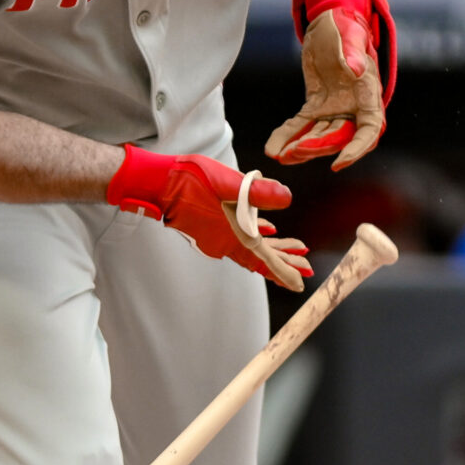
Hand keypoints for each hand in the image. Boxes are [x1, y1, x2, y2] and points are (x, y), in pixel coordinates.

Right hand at [107, 145, 313, 290]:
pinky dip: (257, 236)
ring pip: (252, 248)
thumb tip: (287, 198)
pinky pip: (240, 238)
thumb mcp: (228, 182)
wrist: (158, 183)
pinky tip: (267, 229)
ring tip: (295, 250)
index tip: (300, 283)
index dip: (284, 271)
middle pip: (261, 257)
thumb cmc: (190, 180)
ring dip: (274, 250)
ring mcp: (216, 238)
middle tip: (306, 266)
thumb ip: (259, 191)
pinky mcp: (210, 229)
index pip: (264, 259)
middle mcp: (225, 242)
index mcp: (233, 234)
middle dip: (285, 261)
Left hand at [271, 10, 387, 169]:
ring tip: (280, 155)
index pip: (368, 130)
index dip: (356, 149)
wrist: (329, 22)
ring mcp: (335, 109)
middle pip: (339, 137)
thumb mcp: (349, 35)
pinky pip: (302, 125)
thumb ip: (352, 53)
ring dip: (300, 147)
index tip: (338, 163)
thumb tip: (356, 71)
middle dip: (318, 147)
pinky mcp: (316, 105)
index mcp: (367, 94)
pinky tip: (272, 147)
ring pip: (319, 136)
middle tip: (295, 151)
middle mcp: (353, 107)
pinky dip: (287, 136)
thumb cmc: (345, 26)